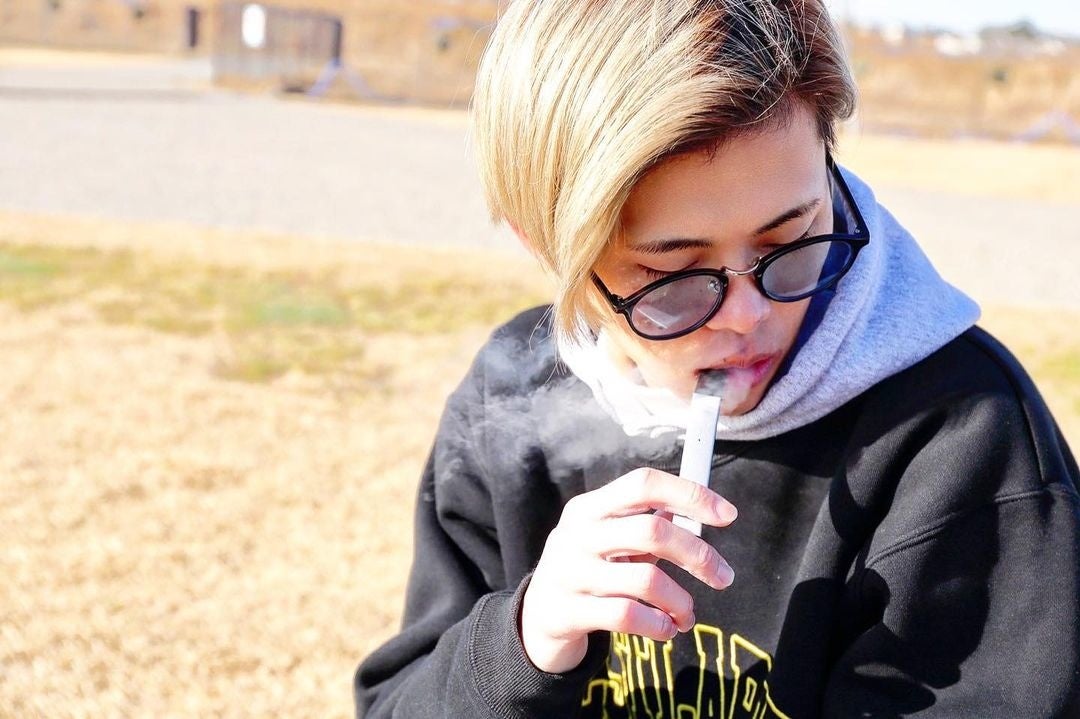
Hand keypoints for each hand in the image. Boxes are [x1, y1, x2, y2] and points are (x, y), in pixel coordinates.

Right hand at [519, 467, 737, 673]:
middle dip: (698, 555)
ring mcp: (569, 573)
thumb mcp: (608, 538)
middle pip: (652, 531)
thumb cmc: (590, 569)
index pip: (644, 484)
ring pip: (646, 580)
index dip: (689, 494)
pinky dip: (658, 625)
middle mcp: (576, 534)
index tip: (728, 515)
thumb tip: (704, 512)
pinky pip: (627, 616)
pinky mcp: (567, 611)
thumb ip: (647, 524)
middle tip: (724, 576)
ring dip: (681, 601)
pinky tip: (666, 629)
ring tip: (688, 615)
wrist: (538, 616)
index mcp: (590, 507)